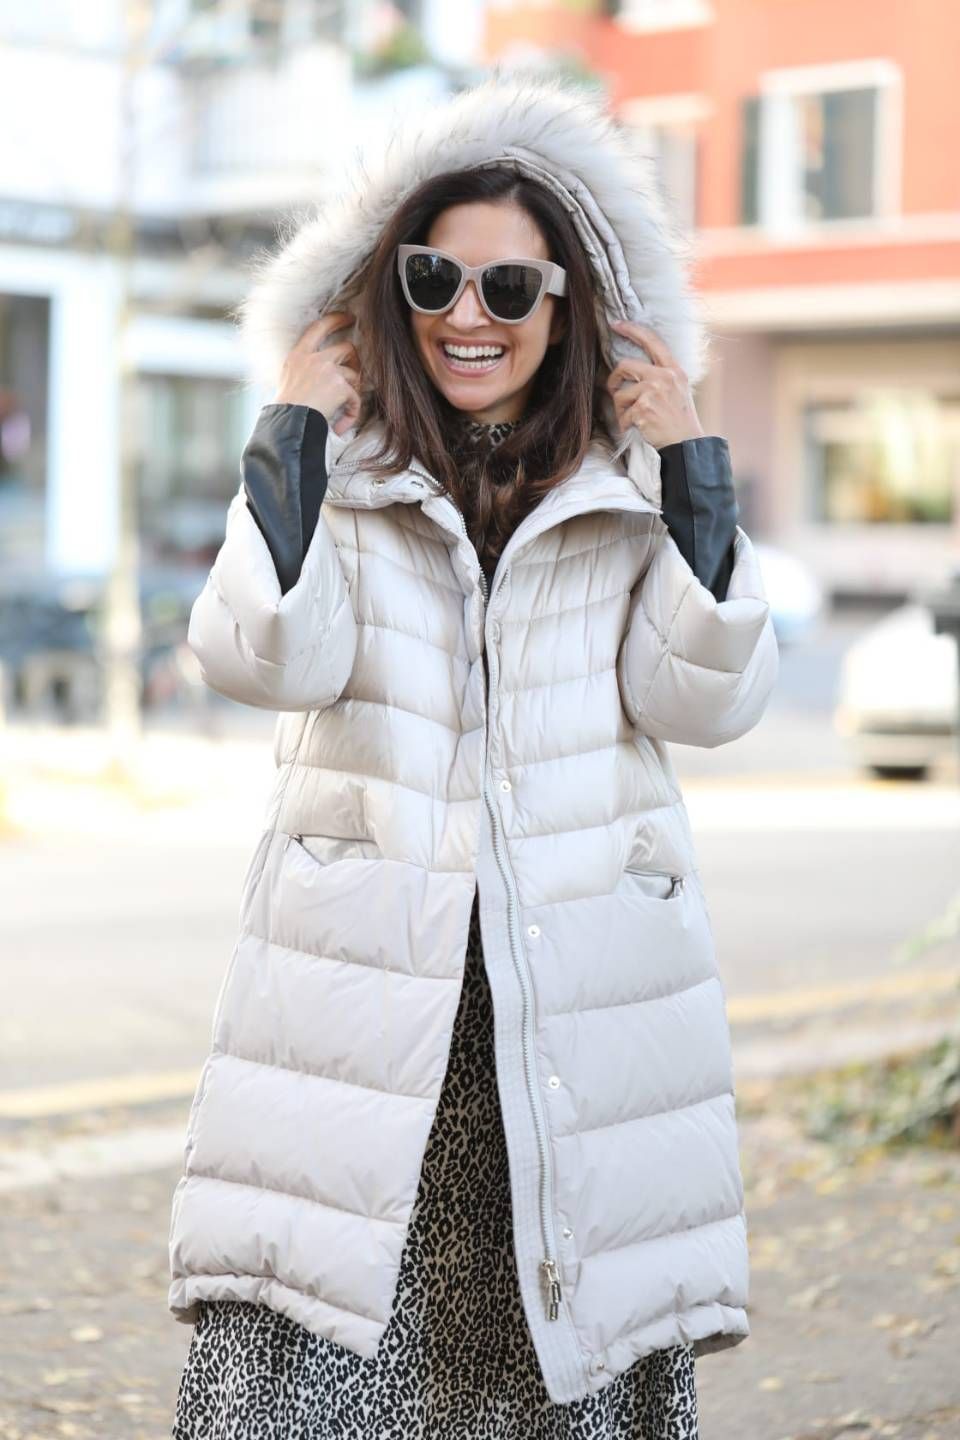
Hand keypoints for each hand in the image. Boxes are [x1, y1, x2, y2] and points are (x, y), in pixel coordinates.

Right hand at [272, 311, 362, 435]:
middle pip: (346, 348)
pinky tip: (340, 426)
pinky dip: (351, 413)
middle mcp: (314, 358)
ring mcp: (328, 371)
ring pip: (353, 374)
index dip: (336, 319)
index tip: (348, 317)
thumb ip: (303, 369)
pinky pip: (354, 398)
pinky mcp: (340, 386)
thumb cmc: (286, 408)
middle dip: (355, 358)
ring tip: (344, 407)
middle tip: (356, 369)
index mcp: (298, 354)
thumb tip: (322, 374)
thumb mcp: (287, 379)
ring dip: (352, 390)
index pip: (319, 328)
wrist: (289, 423)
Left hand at [605, 318, 704, 448]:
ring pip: (620, 394)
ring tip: (633, 419)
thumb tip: (633, 371)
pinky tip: (638, 429)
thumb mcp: (678, 390)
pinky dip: (625, 424)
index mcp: (673, 369)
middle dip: (614, 379)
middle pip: (625, 365)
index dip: (632, 330)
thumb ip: (661, 376)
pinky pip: (623, 414)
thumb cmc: (680, 419)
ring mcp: (653, 392)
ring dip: (621, 409)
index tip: (616, 324)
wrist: (687, 444)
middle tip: (613, 389)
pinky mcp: (643, 409)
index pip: (652, 341)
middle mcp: (664, 376)